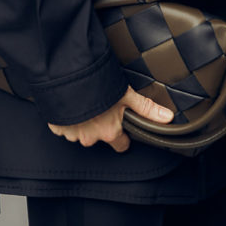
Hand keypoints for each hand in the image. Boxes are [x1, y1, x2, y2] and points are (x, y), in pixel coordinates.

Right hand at [47, 86, 173, 152]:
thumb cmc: (98, 88)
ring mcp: (72, 134)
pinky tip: (72, 105)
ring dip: (83, 121)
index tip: (122, 127)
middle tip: (101, 108)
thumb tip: (167, 117)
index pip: (121, 145)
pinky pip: (64, 127)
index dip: (123, 136)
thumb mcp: (126, 96)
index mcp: (109, 133)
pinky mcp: (57, 127)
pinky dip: (68, 118)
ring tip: (86, 104)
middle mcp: (91, 138)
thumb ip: (146, 108)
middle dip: (100, 126)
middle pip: (99, 137)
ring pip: (81, 132)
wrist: (67, 80)